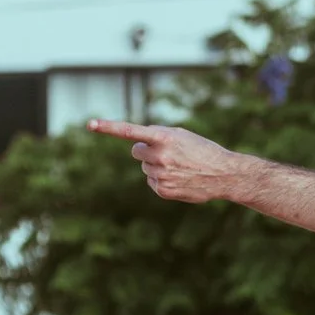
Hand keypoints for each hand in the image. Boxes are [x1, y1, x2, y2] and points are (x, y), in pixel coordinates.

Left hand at [88, 119, 249, 203]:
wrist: (224, 174)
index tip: (90, 124)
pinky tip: (179, 178)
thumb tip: (136, 143)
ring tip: (179, 167)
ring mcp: (160, 175)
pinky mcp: (162, 190)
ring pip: (145, 168)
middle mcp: (159, 156)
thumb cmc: (203, 150)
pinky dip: (161, 180)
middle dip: (146, 151)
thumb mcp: (182, 136)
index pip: (131, 132)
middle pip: (136, 152)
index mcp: (164, 138)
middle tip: (167, 153)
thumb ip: (158, 135)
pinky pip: (151, 182)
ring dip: (156, 166)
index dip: (109, 127)